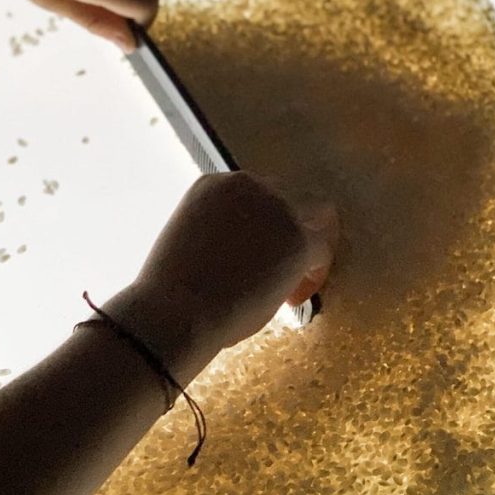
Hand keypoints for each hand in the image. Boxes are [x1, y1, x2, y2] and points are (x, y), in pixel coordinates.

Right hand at [106, 172, 337, 383]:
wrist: (174, 310)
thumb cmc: (172, 292)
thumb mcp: (192, 243)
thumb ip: (221, 234)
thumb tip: (246, 255)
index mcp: (214, 184)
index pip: (255, 195)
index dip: (260, 227)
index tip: (252, 259)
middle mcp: (247, 185)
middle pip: (287, 198)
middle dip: (287, 232)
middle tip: (279, 270)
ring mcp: (275, 207)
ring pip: (316, 215)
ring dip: (308, 244)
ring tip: (294, 282)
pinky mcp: (297, 237)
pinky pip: (322, 251)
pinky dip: (312, 276)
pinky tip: (291, 300)